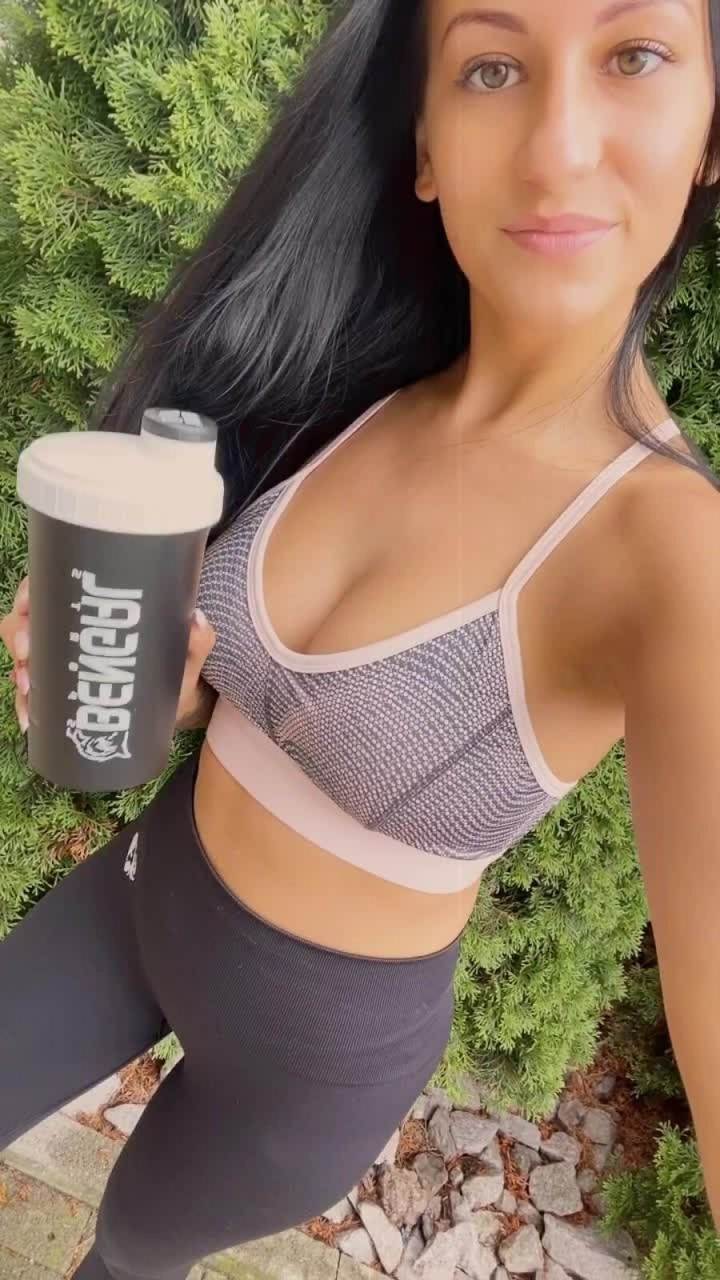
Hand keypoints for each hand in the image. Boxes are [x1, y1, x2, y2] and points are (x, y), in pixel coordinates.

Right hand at [0, 577, 217, 735]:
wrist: (174, 703)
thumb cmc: (175, 666)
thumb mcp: (185, 654)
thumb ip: (197, 639)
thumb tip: (196, 619)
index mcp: (95, 608)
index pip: (51, 587)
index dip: (31, 594)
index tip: (31, 606)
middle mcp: (71, 630)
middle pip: (27, 621)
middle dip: (19, 636)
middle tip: (27, 654)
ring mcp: (63, 662)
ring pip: (25, 658)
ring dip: (20, 672)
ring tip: (29, 688)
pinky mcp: (62, 692)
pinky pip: (34, 695)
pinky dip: (27, 706)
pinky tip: (28, 719)